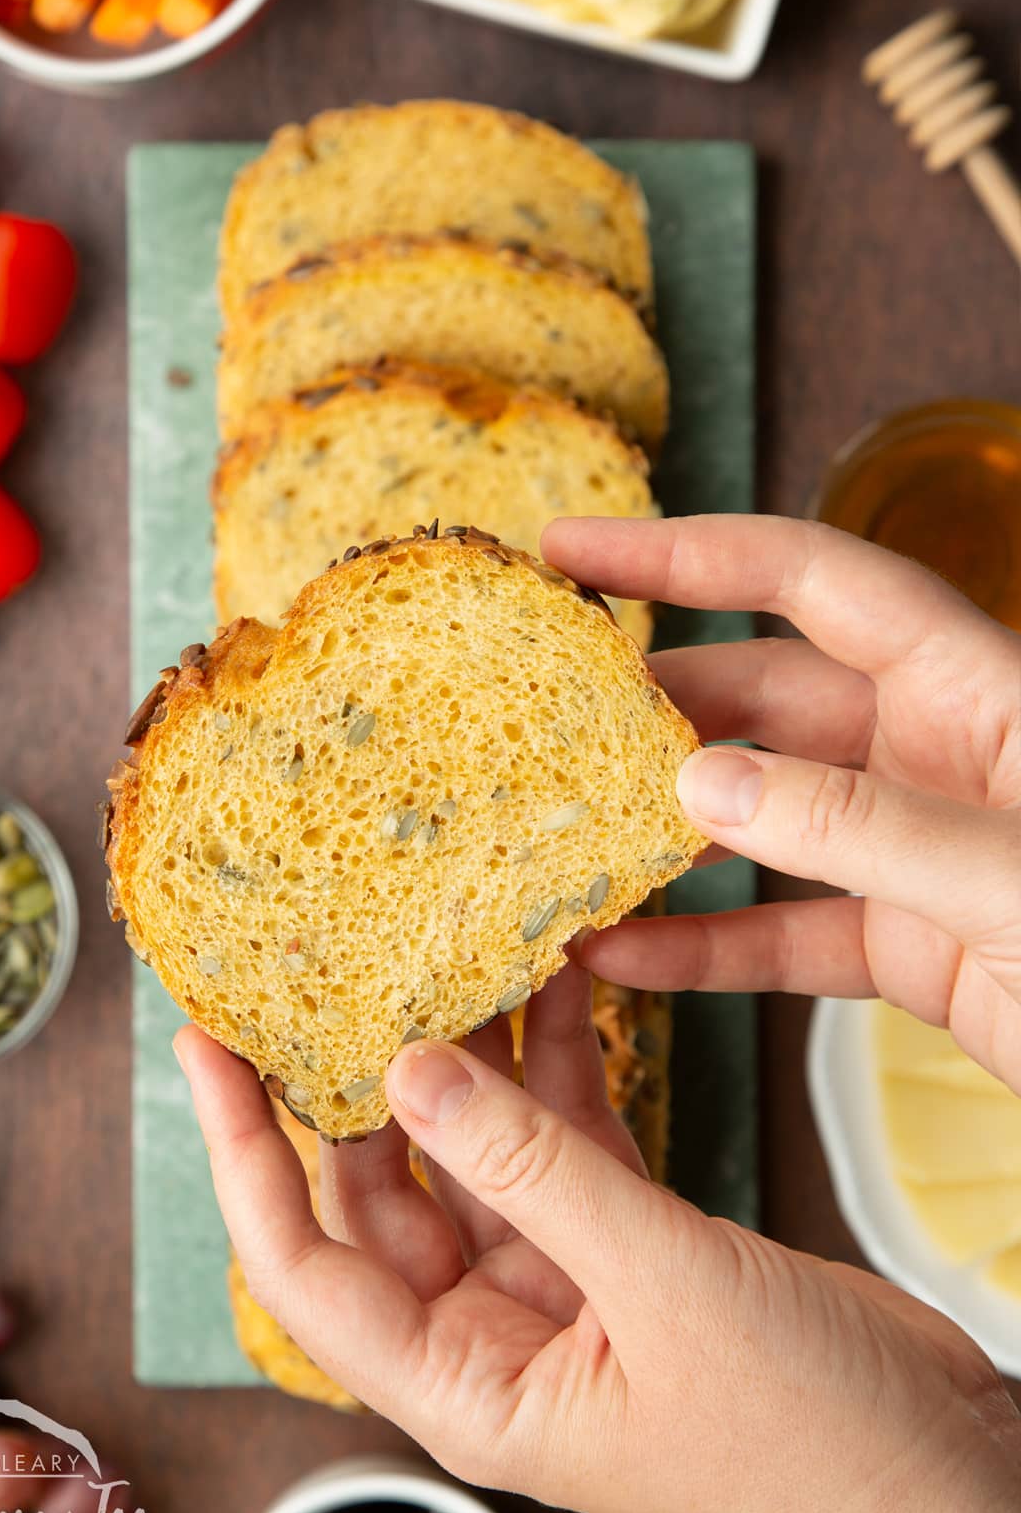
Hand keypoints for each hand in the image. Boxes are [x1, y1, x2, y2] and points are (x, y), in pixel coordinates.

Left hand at [176, 979, 1020, 1512]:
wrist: (945, 1477)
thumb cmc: (810, 1437)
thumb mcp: (660, 1289)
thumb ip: (536, 1174)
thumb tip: (410, 1072)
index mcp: (467, 1386)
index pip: (305, 1265)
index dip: (246, 1154)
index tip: (208, 1048)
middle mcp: (493, 1335)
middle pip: (379, 1192)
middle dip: (353, 1080)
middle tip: (324, 963)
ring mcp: (560, 1286)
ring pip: (476, 1151)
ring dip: (470, 1054)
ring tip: (447, 939)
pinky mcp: (626, 1247)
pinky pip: (564, 1143)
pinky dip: (561, 1067)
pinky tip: (560, 979)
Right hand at [543, 514, 1020, 1093]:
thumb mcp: (1013, 878)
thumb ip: (860, 827)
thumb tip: (700, 782)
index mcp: (978, 689)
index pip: (809, 578)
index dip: (686, 551)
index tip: (572, 550)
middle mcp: (937, 754)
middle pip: (764, 695)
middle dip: (651, 702)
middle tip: (538, 719)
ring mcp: (916, 852)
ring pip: (759, 820)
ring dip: (662, 835)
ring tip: (558, 843)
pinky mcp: (910, 950)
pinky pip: (785, 937)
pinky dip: (706, 951)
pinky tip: (624, 962)